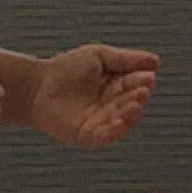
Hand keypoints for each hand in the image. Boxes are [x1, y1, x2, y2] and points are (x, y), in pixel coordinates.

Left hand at [30, 44, 158, 150]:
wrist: (36, 86)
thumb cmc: (65, 69)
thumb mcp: (99, 56)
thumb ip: (125, 59)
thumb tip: (155, 62)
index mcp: (117, 87)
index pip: (135, 85)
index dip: (142, 81)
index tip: (148, 76)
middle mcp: (112, 106)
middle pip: (131, 103)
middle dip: (138, 96)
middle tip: (142, 90)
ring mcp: (101, 122)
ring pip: (122, 120)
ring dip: (130, 114)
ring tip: (135, 104)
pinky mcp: (88, 135)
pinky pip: (106, 136)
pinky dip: (114, 130)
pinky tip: (119, 121)